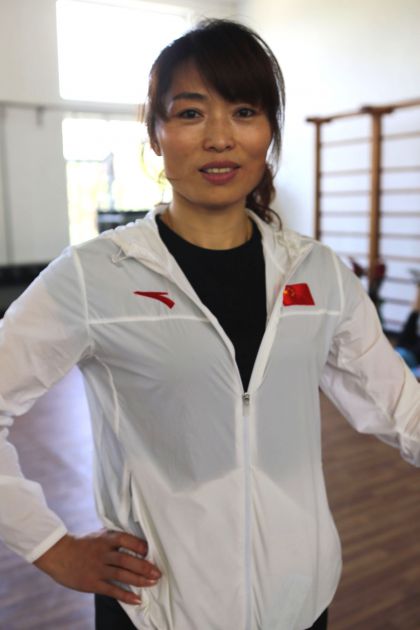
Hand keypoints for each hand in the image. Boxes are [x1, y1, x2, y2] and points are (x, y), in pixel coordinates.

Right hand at [34, 530, 161, 604]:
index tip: (151, 551)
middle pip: (126, 560)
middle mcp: (103, 553)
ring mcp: (97, 569)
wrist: (59, 554)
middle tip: (158, 573)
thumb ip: (115, 537)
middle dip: (144, 566)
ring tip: (153, 583)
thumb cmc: (83, 544)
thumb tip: (138, 539)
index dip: (139, 545)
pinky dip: (125, 595)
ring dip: (139, 580)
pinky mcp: (92, 583)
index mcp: (105, 539)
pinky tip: (137, 600)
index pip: (126, 540)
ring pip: (122, 575)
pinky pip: (112, 590)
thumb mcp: (99, 535)